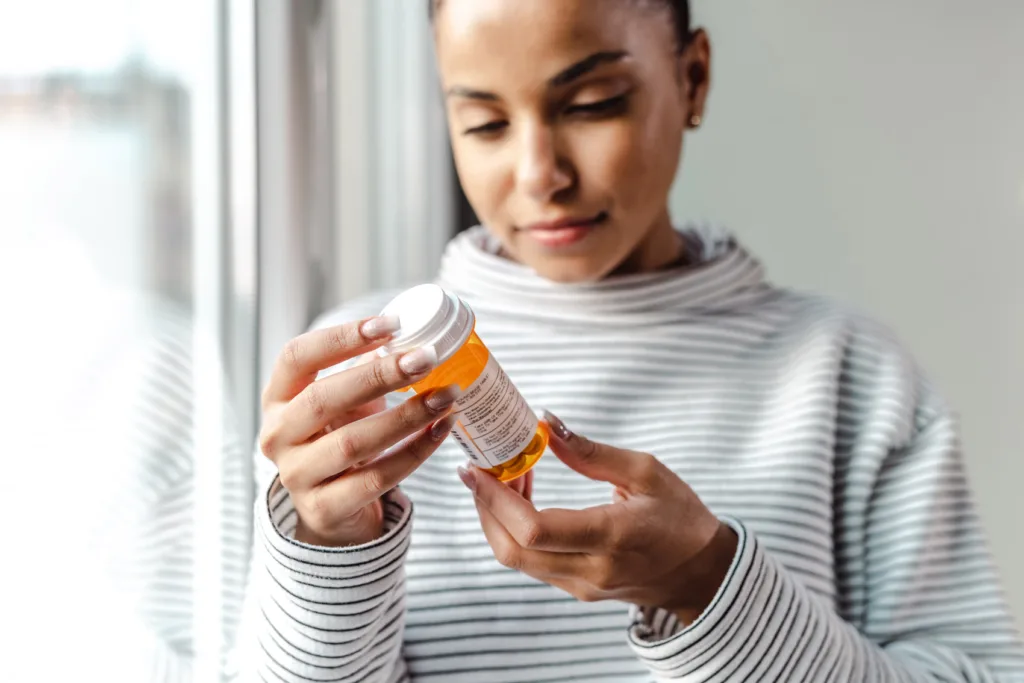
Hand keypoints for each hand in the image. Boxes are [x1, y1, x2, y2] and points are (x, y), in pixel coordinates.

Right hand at [259, 316, 458, 546]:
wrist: (331, 509)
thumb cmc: (338, 439)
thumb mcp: (344, 403)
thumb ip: (365, 371)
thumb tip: (411, 334)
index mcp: (277, 398)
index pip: (296, 357)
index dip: (341, 338)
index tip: (390, 324)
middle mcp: (277, 436)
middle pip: (323, 398)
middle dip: (379, 376)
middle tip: (426, 358)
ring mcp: (296, 476)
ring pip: (352, 442)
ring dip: (406, 416)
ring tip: (446, 395)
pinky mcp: (324, 509)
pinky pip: (376, 478)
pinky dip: (415, 452)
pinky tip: (442, 429)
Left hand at [458, 411, 737, 624]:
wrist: (703, 573)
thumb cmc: (681, 516)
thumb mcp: (646, 471)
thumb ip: (590, 452)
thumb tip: (544, 423)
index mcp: (611, 537)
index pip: (534, 528)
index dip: (495, 500)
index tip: (475, 469)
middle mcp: (591, 570)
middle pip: (512, 550)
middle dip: (485, 508)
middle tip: (480, 470)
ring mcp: (582, 586)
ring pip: (516, 559)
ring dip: (498, 518)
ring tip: (506, 477)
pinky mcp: (577, 590)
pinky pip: (532, 563)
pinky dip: (515, 531)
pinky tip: (523, 500)